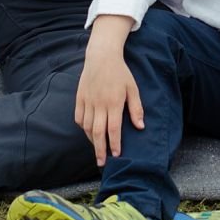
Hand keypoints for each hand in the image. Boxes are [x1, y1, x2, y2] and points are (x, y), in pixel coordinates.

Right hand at [75, 26, 141, 165]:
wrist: (102, 56)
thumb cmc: (120, 73)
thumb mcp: (133, 89)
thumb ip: (136, 108)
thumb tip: (140, 127)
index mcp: (114, 102)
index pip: (113, 129)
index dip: (114, 144)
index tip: (116, 155)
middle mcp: (99, 104)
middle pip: (97, 132)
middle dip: (100, 150)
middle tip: (102, 163)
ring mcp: (88, 101)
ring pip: (86, 127)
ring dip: (91, 140)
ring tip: (97, 148)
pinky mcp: (79, 98)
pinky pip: (79, 118)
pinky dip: (82, 127)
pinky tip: (88, 132)